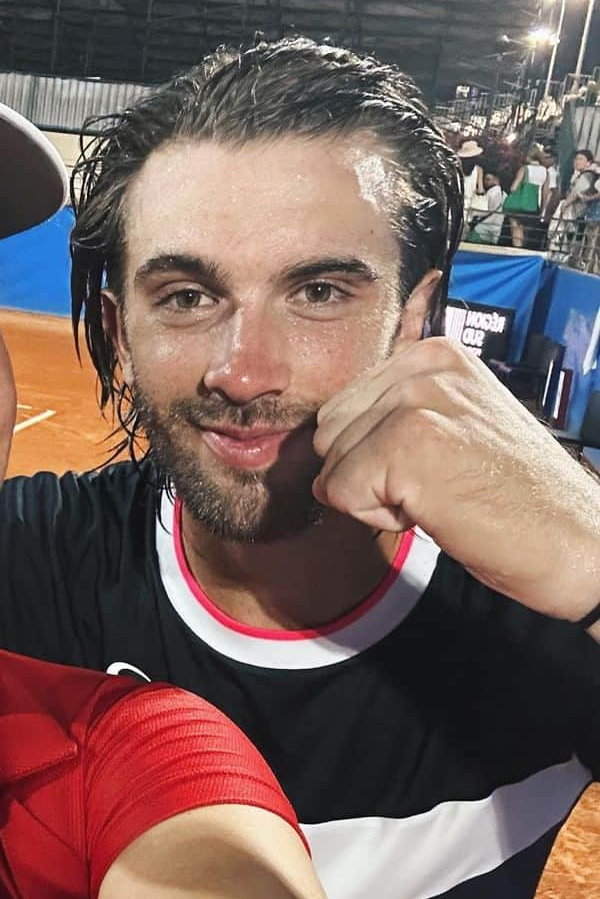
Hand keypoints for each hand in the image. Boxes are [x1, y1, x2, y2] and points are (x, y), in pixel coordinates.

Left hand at [312, 338, 599, 622]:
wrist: (576, 543)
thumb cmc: (517, 498)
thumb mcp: (456, 427)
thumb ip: (396, 414)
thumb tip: (324, 436)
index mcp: (435, 355)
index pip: (344, 406)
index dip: (375, 454)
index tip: (437, 465)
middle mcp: (424, 368)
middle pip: (330, 432)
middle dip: (367, 473)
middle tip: (437, 485)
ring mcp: (417, 402)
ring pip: (332, 463)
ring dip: (374, 497)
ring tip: (441, 495)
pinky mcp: (407, 444)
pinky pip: (339, 492)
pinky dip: (376, 518)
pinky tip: (434, 511)